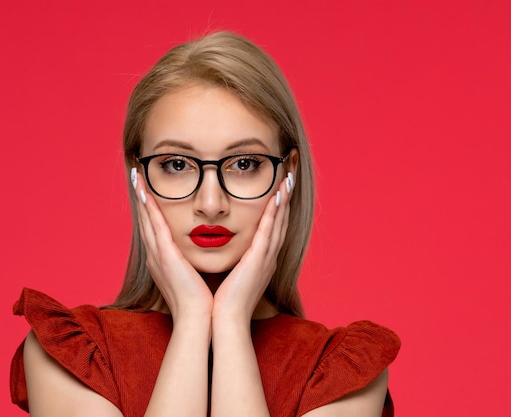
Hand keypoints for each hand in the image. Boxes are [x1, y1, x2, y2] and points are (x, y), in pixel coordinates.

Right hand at [132, 168, 213, 321]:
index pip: (154, 229)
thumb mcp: (194, 278)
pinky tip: (145, 193)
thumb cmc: (200, 302)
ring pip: (146, 220)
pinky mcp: (164, 256)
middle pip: (145, 221)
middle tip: (136, 177)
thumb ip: (193, 264)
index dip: (148, 210)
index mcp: (163, 261)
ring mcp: (158, 256)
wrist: (198, 318)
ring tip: (137, 177)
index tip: (146, 192)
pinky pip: (155, 226)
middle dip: (140, 199)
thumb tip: (200, 256)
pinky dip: (149, 209)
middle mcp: (156, 256)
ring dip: (141, 198)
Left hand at [212, 173, 293, 321]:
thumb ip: (232, 261)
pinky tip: (276, 197)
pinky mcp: (259, 261)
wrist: (225, 319)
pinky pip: (268, 232)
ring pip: (278, 223)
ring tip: (287, 179)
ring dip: (284, 200)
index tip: (279, 189)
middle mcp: (267, 257)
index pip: (272, 228)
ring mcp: (266, 259)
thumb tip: (221, 247)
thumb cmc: (223, 301)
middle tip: (290, 176)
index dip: (278, 208)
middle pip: (280, 222)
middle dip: (285, 199)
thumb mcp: (231, 275)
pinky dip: (274, 214)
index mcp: (261, 261)